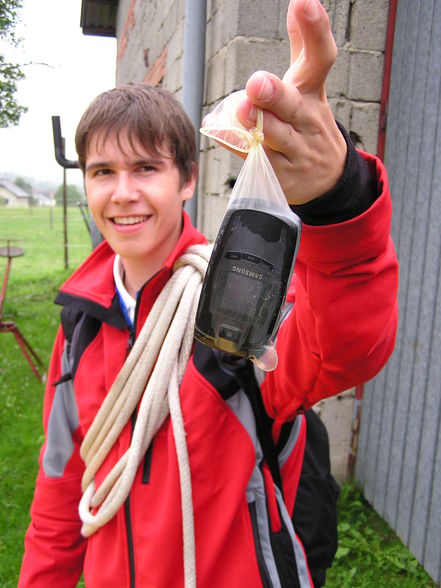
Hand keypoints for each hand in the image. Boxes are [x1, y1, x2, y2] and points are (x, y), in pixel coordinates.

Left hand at [236, 0, 346, 204]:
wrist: (328, 179)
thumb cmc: (307, 123)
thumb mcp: (309, 86)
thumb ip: (303, 45)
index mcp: (313, 93)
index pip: (320, 58)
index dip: (315, 31)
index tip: (305, 2)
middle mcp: (307, 121)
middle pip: (292, 105)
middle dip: (274, 94)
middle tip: (256, 83)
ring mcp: (296, 151)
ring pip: (275, 136)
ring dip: (258, 124)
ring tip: (242, 110)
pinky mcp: (281, 176)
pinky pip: (254, 159)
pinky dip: (235, 145)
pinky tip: (219, 132)